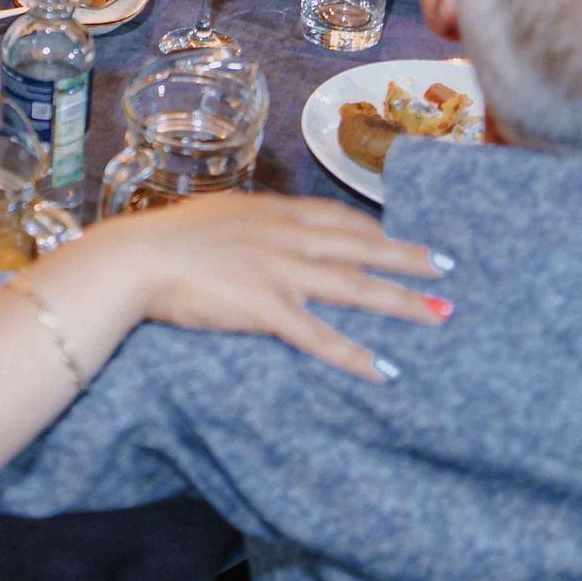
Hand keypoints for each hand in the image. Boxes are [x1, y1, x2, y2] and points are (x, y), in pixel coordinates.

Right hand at [42, 192, 447, 381]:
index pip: (337, 218)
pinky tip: (383, 370)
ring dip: (401, 302)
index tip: (401, 234)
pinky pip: (320, 336)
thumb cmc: (164, 237)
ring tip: (440, 314)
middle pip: (361, 246)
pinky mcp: (267, 309)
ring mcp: (280, 272)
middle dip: (407, 257)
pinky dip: (354, 354)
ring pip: (355, 287)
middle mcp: (286, 237)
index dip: (374, 228)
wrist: (135, 259)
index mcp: (272, 211)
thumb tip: (258, 222)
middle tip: (446, 266)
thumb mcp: (214, 214)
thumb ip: (246, 219)